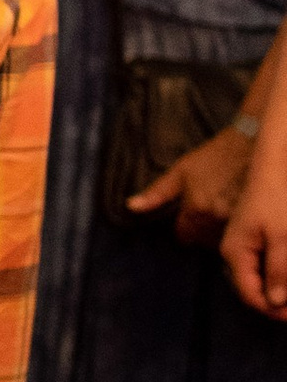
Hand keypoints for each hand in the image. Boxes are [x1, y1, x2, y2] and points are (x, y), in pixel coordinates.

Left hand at [129, 123, 252, 244]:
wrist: (250, 142)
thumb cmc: (214, 155)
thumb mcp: (181, 170)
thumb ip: (156, 193)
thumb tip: (130, 206)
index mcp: (194, 207)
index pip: (184, 236)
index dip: (184, 228)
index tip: (188, 219)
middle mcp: (214, 217)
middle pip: (202, 240)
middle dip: (200, 229)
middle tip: (206, 209)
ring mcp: (235, 218)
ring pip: (219, 238)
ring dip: (217, 230)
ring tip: (220, 208)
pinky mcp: (251, 215)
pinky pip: (236, 232)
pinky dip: (233, 227)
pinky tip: (232, 211)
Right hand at [224, 145, 286, 315]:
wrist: (274, 162)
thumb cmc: (278, 197)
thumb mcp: (283, 237)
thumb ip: (279, 271)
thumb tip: (275, 301)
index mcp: (235, 252)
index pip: (250, 294)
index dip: (272, 310)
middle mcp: (235, 251)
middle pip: (254, 288)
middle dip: (278, 302)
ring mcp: (244, 243)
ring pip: (261, 276)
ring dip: (280, 287)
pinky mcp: (256, 235)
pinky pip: (265, 263)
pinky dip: (279, 272)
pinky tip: (286, 273)